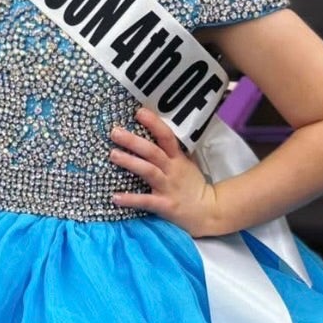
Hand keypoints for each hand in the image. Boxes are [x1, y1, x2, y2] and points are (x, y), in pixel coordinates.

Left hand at [110, 106, 221, 235]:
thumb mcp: (186, 164)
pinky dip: (130, 199)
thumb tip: (155, 135)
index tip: (139, 112)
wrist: (209, 211)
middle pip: (152, 151)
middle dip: (133, 141)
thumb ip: (172, 152)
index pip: (166, 136)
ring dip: (130, 162)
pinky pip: (146, 201)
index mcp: (177, 158)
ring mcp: (168, 187)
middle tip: (115, 132)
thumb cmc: (193, 186)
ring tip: (113, 155)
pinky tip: (115, 197)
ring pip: (148, 171)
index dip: (154, 123)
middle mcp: (172, 170)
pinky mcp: (165, 205)